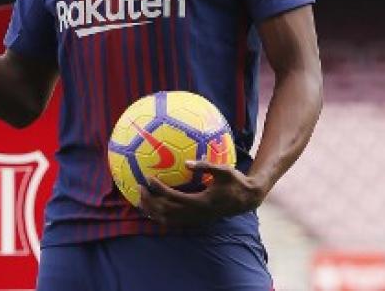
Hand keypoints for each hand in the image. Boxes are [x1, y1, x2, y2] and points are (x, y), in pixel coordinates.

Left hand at [137, 160, 265, 226]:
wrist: (246, 200)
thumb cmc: (235, 181)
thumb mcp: (224, 170)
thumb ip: (205, 166)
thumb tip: (186, 162)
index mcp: (201, 202)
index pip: (173, 197)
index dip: (159, 189)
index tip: (148, 178)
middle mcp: (196, 214)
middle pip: (166, 211)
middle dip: (150, 201)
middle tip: (139, 188)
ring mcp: (195, 219)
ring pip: (168, 219)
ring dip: (152, 211)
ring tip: (140, 199)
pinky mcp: (196, 220)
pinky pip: (174, 221)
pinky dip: (161, 215)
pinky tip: (154, 207)